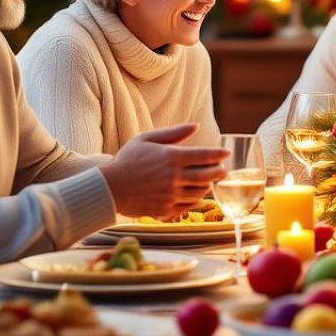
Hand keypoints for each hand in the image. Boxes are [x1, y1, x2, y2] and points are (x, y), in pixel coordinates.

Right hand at [101, 123, 229, 218]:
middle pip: (208, 175)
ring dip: (208, 185)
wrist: (109, 188)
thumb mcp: (147, 139)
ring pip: (200, 191)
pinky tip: (195, 193)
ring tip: (208, 181)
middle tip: (223, 169)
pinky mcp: (166, 209)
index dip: (219, 155)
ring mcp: (171, 195)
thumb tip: (196, 126)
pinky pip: (189, 205)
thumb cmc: (127, 160)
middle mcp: (174, 177)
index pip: (205, 156)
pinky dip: (196, 199)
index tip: (226, 153)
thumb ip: (174, 133)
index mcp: (172, 157)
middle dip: (219, 171)